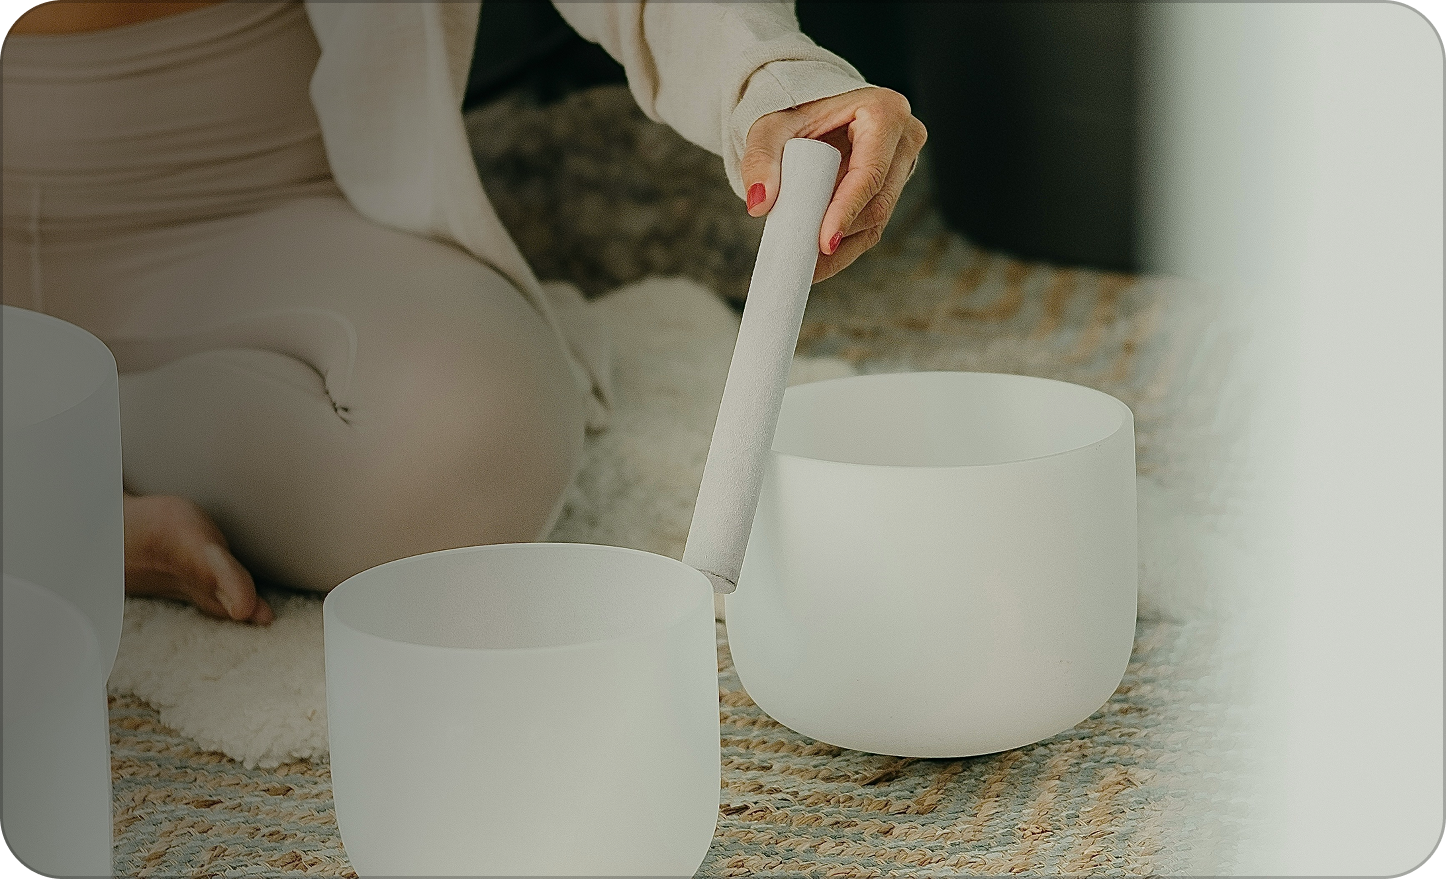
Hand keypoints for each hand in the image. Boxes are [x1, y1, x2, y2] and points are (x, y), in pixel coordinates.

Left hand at [743, 86, 926, 281]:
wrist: (806, 104)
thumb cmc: (791, 107)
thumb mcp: (769, 127)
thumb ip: (759, 160)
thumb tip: (759, 204)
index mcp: (884, 112)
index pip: (870, 173)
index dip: (847, 211)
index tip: (824, 243)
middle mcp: (904, 138)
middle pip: (878, 201)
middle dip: (842, 234)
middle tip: (805, 260)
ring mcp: (902, 163)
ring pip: (878, 218)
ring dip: (843, 245)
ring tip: (806, 264)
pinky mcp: (893, 184)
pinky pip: (872, 222)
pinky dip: (846, 244)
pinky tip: (819, 263)